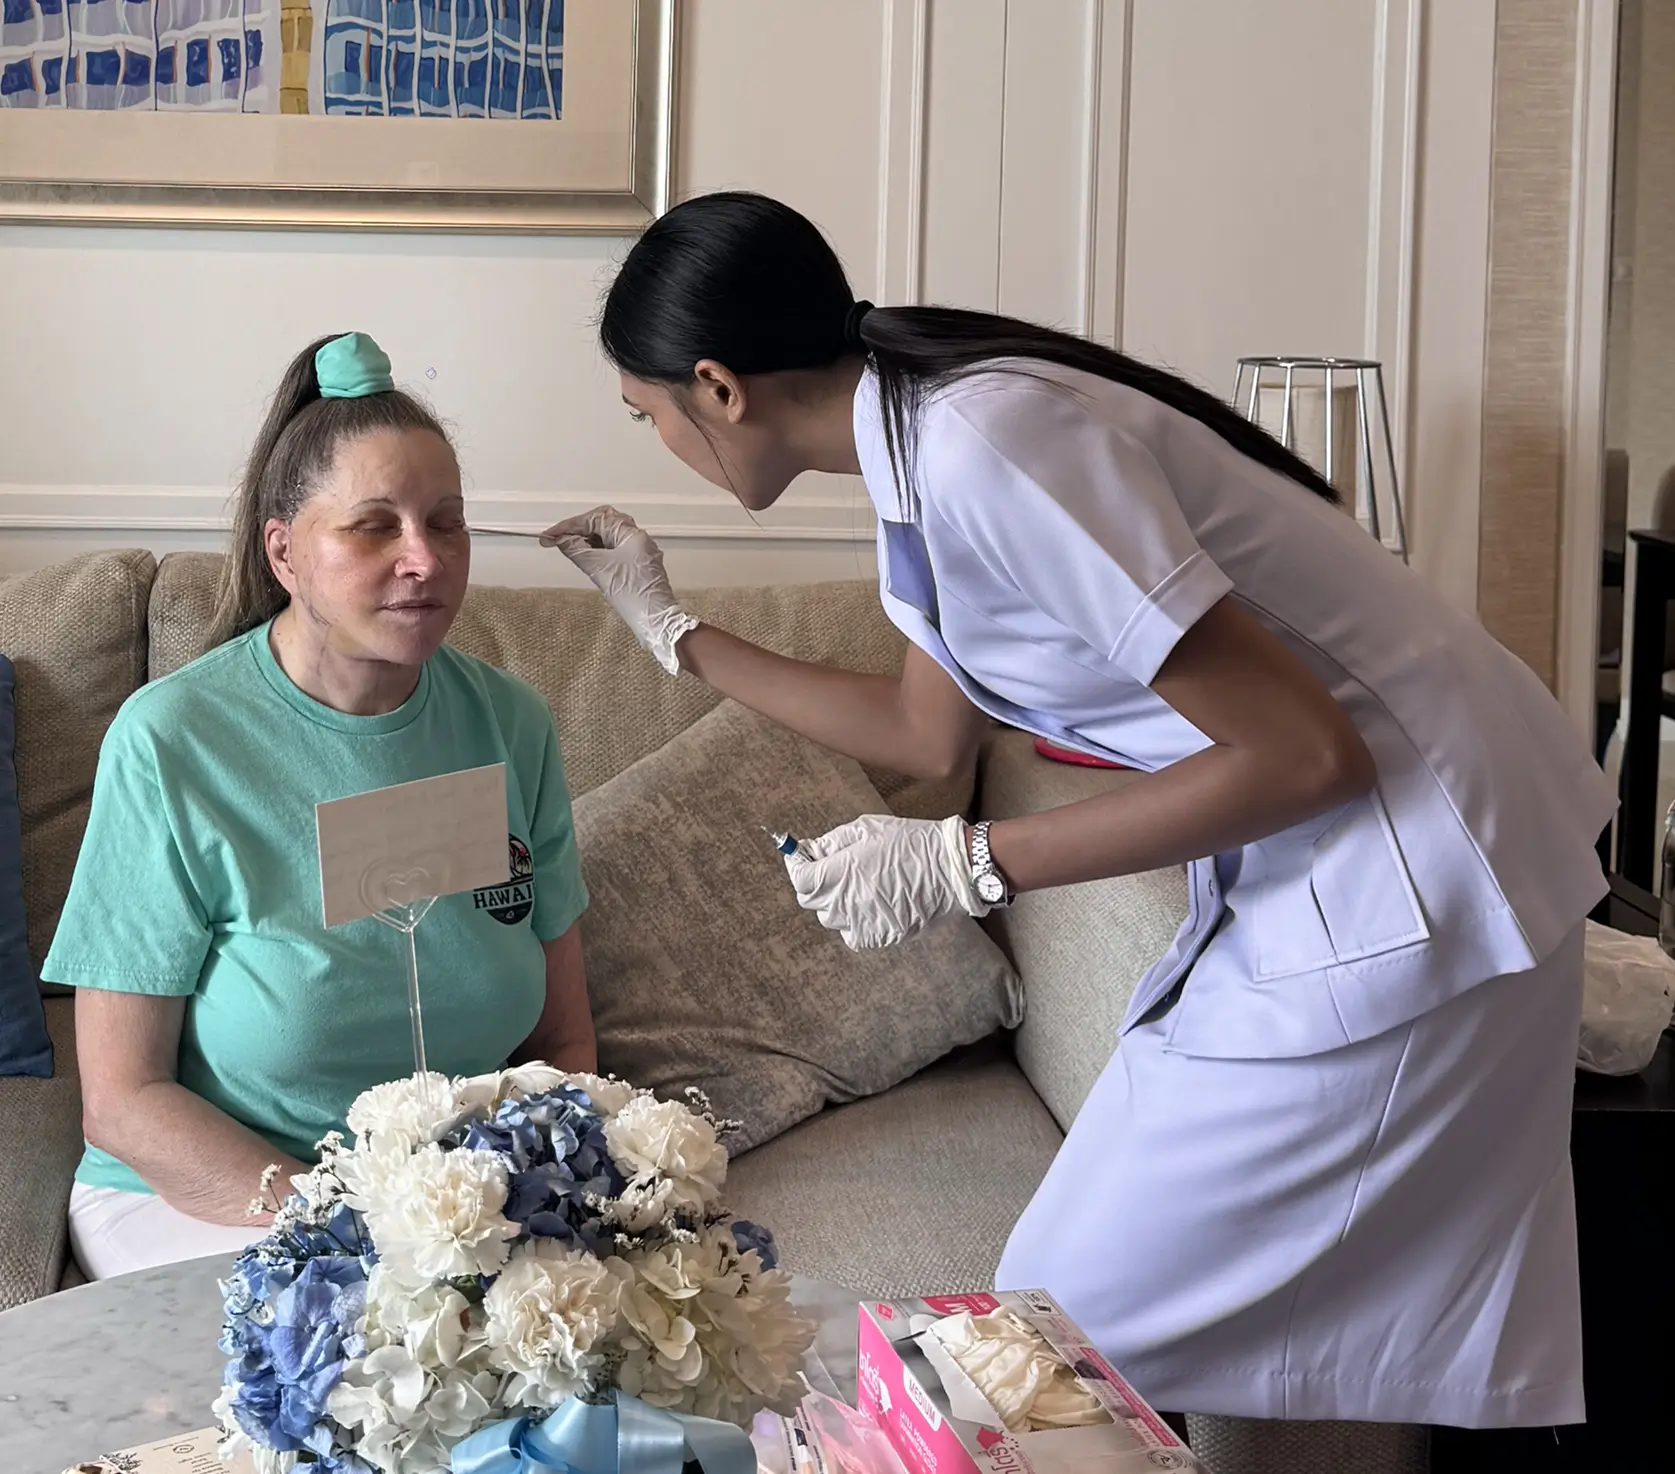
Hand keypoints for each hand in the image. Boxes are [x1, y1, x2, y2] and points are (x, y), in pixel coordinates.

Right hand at [542, 505, 698, 674]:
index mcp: (632, 535)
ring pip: (610, 535)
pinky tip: (587, 556)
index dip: (570, 525)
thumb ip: (577, 551)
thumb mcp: (599, 570)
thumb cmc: (632, 596)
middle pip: (604, 522)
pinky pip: (615, 548)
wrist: (655, 620)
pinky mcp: (638, 564)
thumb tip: (560, 540)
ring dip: (589, 538)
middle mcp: (638, 538)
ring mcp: (640, 551)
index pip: (596, 519)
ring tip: (570, 547)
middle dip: (580, 528)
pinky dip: (599, 549)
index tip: (550, 534)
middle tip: (560, 538)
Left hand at [783, 814, 983, 949]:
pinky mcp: (880, 937)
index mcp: (842, 870)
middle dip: (815, 884)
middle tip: (830, 870)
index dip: (797, 867)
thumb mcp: (868, 829)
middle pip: (811, 901)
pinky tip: (870, 905)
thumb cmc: (911, 842)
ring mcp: (863, 922)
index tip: (801, 859)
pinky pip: (852, 934)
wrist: (953, 869)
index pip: (801, 879)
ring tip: (857, 886)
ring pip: (831, 918)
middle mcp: (847, 900)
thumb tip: (809, 851)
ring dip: (835, 903)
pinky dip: (854, 922)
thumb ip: (833, 842)